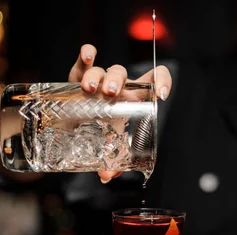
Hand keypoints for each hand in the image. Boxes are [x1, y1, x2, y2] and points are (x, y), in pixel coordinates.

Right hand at [68, 44, 172, 183]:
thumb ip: (111, 163)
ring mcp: (98, 80)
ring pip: (103, 70)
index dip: (161, 80)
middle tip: (111, 94)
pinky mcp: (78, 77)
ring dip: (99, 76)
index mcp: (132, 98)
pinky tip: (88, 55)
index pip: (153, 79)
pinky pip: (83, 63)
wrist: (74, 126)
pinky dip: (86, 55)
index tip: (161, 94)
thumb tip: (107, 177)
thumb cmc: (100, 132)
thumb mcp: (109, 146)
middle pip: (122, 74)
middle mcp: (118, 86)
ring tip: (91, 89)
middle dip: (117, 81)